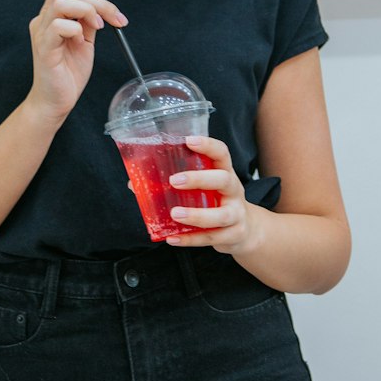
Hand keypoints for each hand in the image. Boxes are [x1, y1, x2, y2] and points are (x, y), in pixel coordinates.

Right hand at [25, 0, 127, 124]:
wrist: (58, 101)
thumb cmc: (69, 72)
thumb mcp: (86, 38)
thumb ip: (91, 15)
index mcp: (54, 14)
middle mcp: (44, 18)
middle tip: (115, 17)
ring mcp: (42, 32)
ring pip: (62, 4)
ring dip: (87, 12)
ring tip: (98, 29)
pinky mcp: (43, 47)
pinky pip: (58, 26)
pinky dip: (76, 29)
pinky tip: (81, 41)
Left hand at [164, 134, 262, 254]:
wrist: (246, 231)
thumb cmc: (217, 203)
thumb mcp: (204, 189)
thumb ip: (174, 184)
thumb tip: (134, 183)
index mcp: (225, 173)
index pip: (222, 153)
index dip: (208, 145)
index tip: (189, 141)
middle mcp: (233, 191)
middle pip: (224, 180)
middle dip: (200, 179)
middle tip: (174, 181)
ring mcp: (236, 214)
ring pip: (221, 215)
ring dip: (197, 215)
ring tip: (175, 214)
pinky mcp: (233, 235)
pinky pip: (211, 238)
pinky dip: (190, 239)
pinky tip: (172, 238)